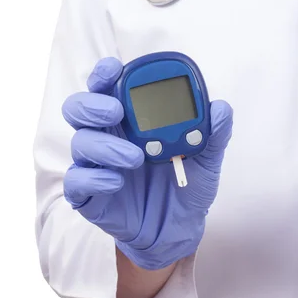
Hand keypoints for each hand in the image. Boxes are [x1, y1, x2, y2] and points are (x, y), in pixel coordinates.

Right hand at [62, 58, 232, 269]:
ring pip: (80, 142)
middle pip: (79, 108)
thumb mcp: (206, 160)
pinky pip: (77, 182)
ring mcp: (95, 166)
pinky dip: (94, 179)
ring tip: (136, 158)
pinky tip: (116, 182)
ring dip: (105, 145)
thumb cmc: (186, 186)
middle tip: (116, 111)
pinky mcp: (88, 194)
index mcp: (131, 120)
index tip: (114, 69)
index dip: (104, 74)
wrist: (178, 229)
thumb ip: (213, 134)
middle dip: (92, 104)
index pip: (106, 88)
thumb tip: (220, 108)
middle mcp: (108, 137)